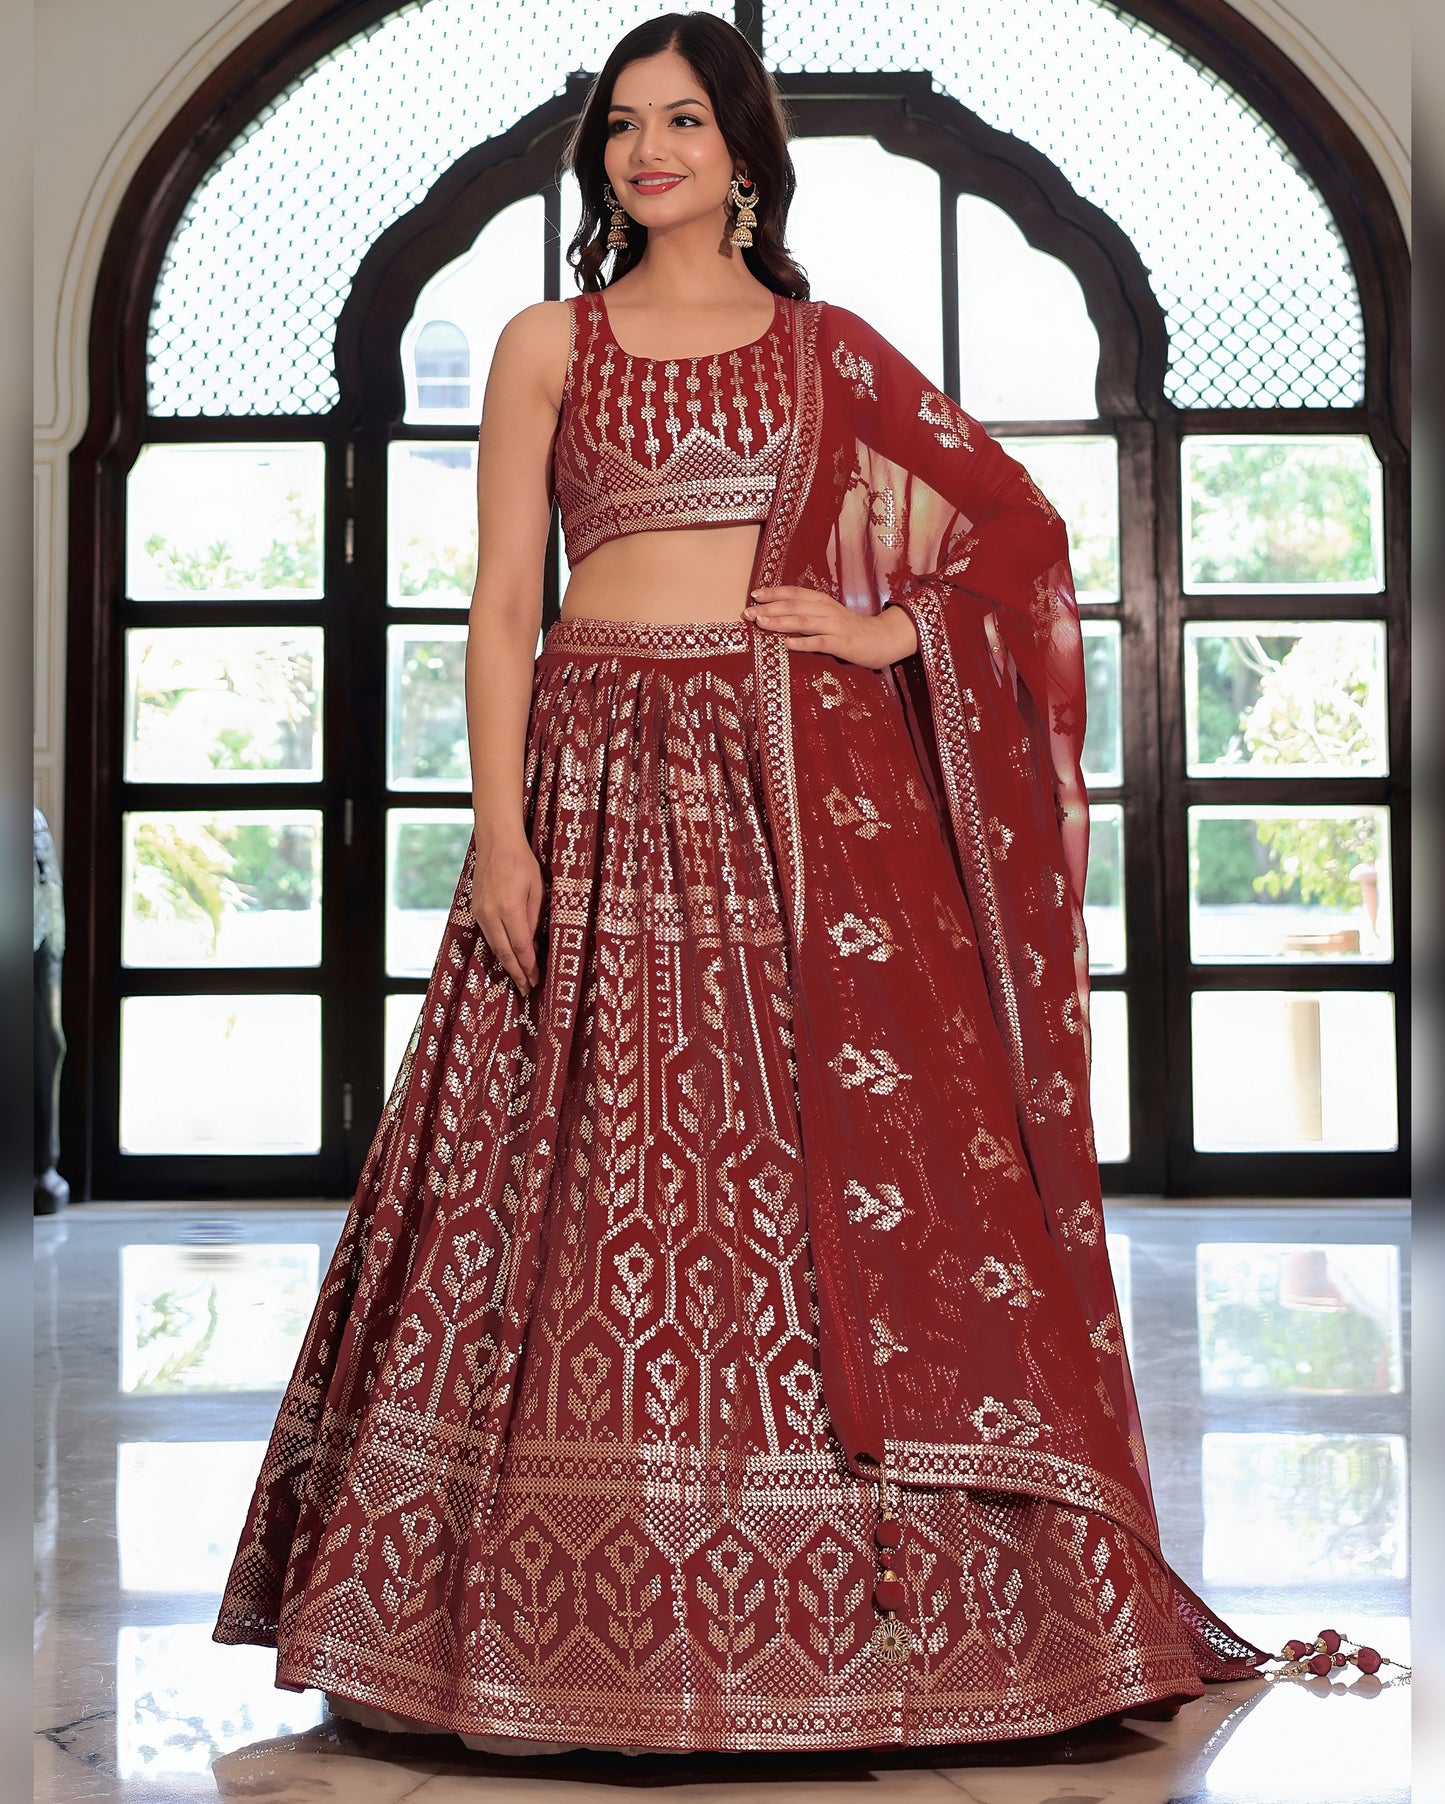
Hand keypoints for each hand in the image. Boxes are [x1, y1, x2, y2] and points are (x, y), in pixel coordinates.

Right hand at [469, 830, 543, 997]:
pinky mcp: (475, 909)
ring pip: (494, 945)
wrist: (496, 842)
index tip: (535, 980)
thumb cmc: (522, 862)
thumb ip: (533, 918)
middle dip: (516, 973)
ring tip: (519, 977)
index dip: (528, 966)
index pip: (520, 947)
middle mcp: (491, 914)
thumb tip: (532, 944)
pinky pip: (488, 934)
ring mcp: (480, 912)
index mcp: (509, 909)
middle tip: (527, 988)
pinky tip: (507, 955)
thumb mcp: (536, 889)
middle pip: (504, 953)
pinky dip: (498, 948)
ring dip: (506, 963)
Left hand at [743, 587, 918, 667]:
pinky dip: (802, 643)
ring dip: (780, 622)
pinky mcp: (841, 643)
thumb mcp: (827, 615)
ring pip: (803, 622)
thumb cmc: (849, 629)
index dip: (773, 593)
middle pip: (794, 606)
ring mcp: (834, 626)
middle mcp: (826, 610)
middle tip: (748, 612)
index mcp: (821, 601)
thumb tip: (778, 613)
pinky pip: (819, 642)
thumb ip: (807, 613)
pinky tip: (787, 644)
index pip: (794, 593)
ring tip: (761, 623)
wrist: (880, 639)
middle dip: (769, 608)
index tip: (754, 595)